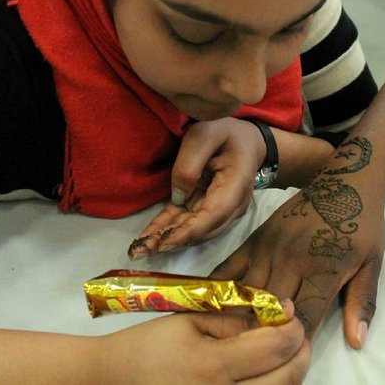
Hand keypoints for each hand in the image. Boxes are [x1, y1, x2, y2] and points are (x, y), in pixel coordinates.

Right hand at [0, 301, 307, 383]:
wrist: (113, 382)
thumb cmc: (147, 347)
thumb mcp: (188, 321)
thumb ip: (233, 319)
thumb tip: (274, 315)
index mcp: (212, 367)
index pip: (276, 347)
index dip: (292, 326)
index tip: (290, 310)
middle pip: (287, 378)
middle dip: (301, 350)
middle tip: (297, 331)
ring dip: (291, 371)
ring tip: (285, 351)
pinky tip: (267, 373)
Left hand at [130, 118, 264, 257]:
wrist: (245, 140)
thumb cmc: (226, 133)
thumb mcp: (205, 134)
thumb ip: (190, 164)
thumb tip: (178, 197)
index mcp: (237, 184)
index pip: (214, 214)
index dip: (189, 230)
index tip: (165, 242)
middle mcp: (234, 204)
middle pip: (203, 229)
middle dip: (173, 241)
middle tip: (141, 251)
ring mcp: (223, 209)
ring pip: (194, 229)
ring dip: (167, 239)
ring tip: (139, 249)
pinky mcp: (210, 208)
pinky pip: (188, 220)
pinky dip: (169, 229)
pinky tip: (149, 238)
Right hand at [211, 137, 384, 349]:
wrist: (346, 182)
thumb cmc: (363, 228)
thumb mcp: (372, 265)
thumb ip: (363, 304)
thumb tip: (357, 342)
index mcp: (324, 268)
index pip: (303, 317)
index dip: (295, 341)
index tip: (290, 357)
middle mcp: (292, 259)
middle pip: (269, 308)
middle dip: (265, 333)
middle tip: (259, 351)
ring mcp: (269, 247)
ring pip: (246, 291)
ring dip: (241, 316)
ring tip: (235, 336)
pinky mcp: (255, 237)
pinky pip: (230, 267)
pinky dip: (221, 288)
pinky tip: (213, 307)